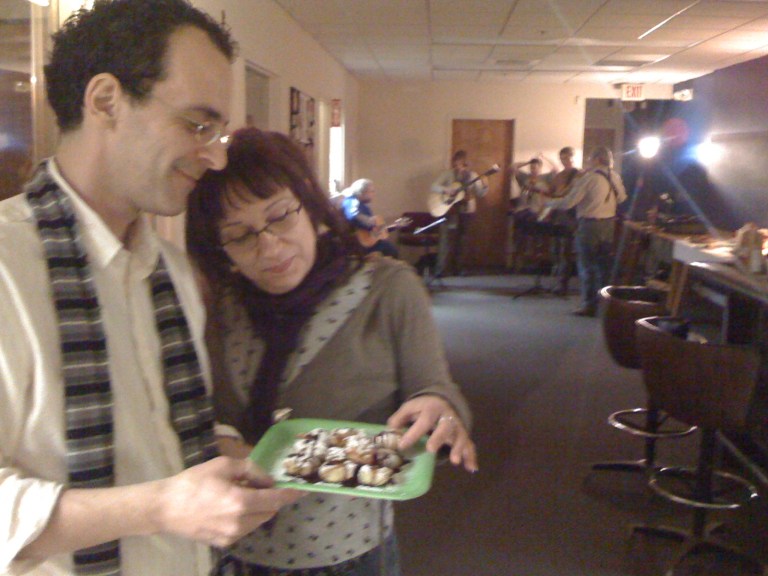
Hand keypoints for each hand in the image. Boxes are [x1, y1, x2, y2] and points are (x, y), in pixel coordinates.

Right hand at [157, 456, 303, 546]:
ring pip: (259, 521)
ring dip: (259, 508)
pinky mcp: (224, 543)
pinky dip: (247, 518)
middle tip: (259, 485)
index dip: (290, 494)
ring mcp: (232, 536)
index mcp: (240, 502)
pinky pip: (245, 529)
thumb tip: (267, 480)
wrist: (165, 508)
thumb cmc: (193, 482)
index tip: (302, 490)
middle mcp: (240, 523)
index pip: (275, 499)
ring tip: (241, 494)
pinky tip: (231, 507)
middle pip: (269, 511)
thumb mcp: (223, 465)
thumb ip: (250, 470)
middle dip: (271, 498)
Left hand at [387, 396, 477, 472]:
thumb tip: (389, 430)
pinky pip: (469, 445)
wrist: (442, 400)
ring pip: (460, 436)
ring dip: (458, 448)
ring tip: (455, 461)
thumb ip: (399, 418)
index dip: (414, 432)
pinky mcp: (462, 434)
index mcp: (432, 408)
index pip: (424, 420)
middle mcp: (447, 416)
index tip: (403, 445)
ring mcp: (457, 426)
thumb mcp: (410, 408)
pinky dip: (471, 456)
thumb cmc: (423, 408)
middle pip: (445, 426)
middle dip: (439, 438)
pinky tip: (471, 468)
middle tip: (431, 450)